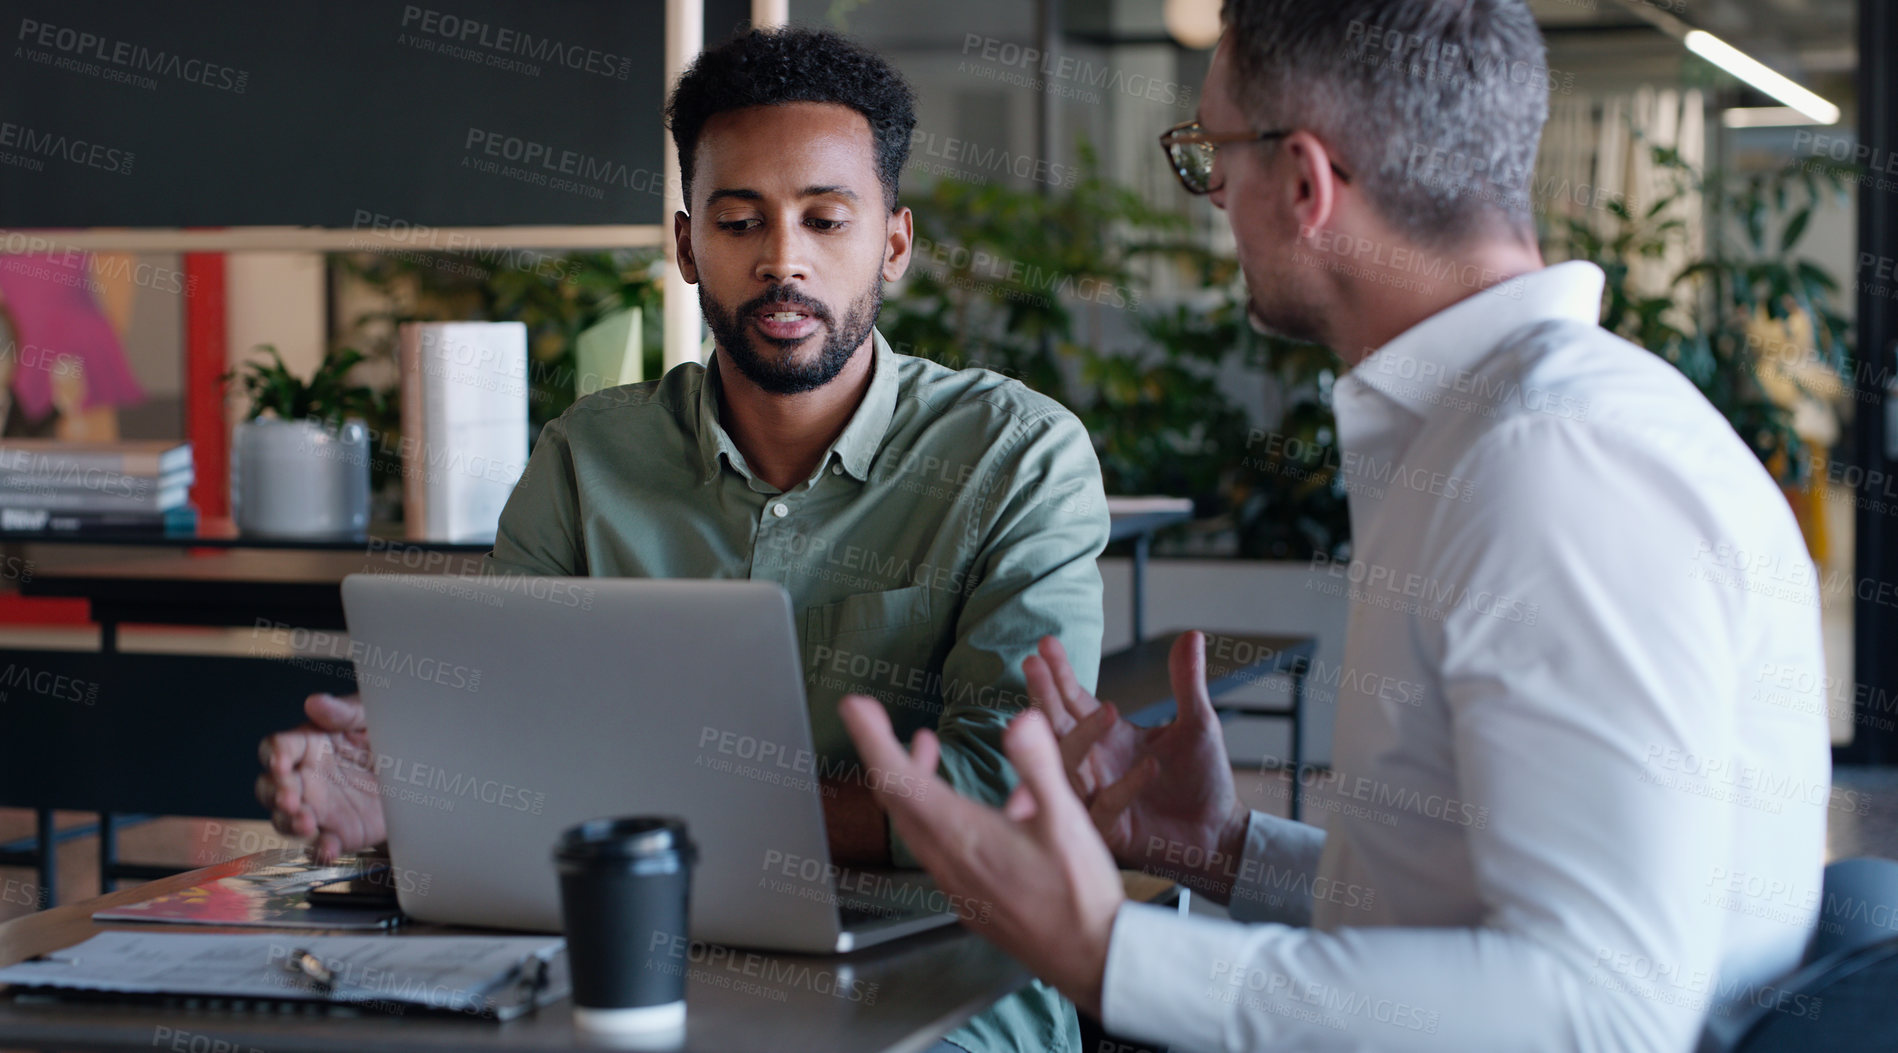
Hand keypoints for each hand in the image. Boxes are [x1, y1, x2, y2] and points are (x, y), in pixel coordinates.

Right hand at [255, 693, 385, 862]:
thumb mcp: (369, 717)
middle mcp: (305, 778)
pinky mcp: (338, 833)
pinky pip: (320, 845)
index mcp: (308, 745)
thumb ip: (344, 712)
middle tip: (289, 797)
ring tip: (306, 822)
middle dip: (277, 793)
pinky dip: (319, 850)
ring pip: (286, 819)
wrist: (417, 771)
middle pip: (272, 788)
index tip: (280, 761)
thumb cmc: (383, 736)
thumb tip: (315, 702)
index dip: (274, 755)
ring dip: (290, 823)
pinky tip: (326, 848)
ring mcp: (318, 808)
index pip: (277, 749)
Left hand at [838, 695, 1123, 1017]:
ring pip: (915, 824)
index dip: (872, 738)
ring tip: (925, 748)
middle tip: (876, 718)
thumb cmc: (1079, 895)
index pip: (897, 780)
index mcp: (961, 835)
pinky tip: (984, 805)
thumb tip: (1020, 720)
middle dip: (885, 753)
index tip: (855, 707)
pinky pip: (938, 846)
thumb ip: (1039, 766)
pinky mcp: (969, 897)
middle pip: (896, 801)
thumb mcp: (1067, 821)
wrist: (1090, 958)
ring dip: (913, 782)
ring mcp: (955, 883)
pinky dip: (939, 812)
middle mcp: (946, 860)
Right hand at [1026, 632, 1250, 901]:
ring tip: (1108, 710)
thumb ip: (1187, 682)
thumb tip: (1192, 633)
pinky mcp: (1111, 829)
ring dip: (1082, 739)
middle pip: (1057, 727)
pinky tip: (1150, 765)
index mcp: (1107, 737)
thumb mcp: (1197, 723)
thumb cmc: (1201, 779)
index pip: (1074, 701)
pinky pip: (1107, 805)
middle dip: (1045, 695)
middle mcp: (1094, 764)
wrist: (1219, 834)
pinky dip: (1126, 786)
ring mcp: (1096, 797)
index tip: (1046, 644)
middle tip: (1032, 663)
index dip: (1060, 674)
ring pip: (1070, 766)